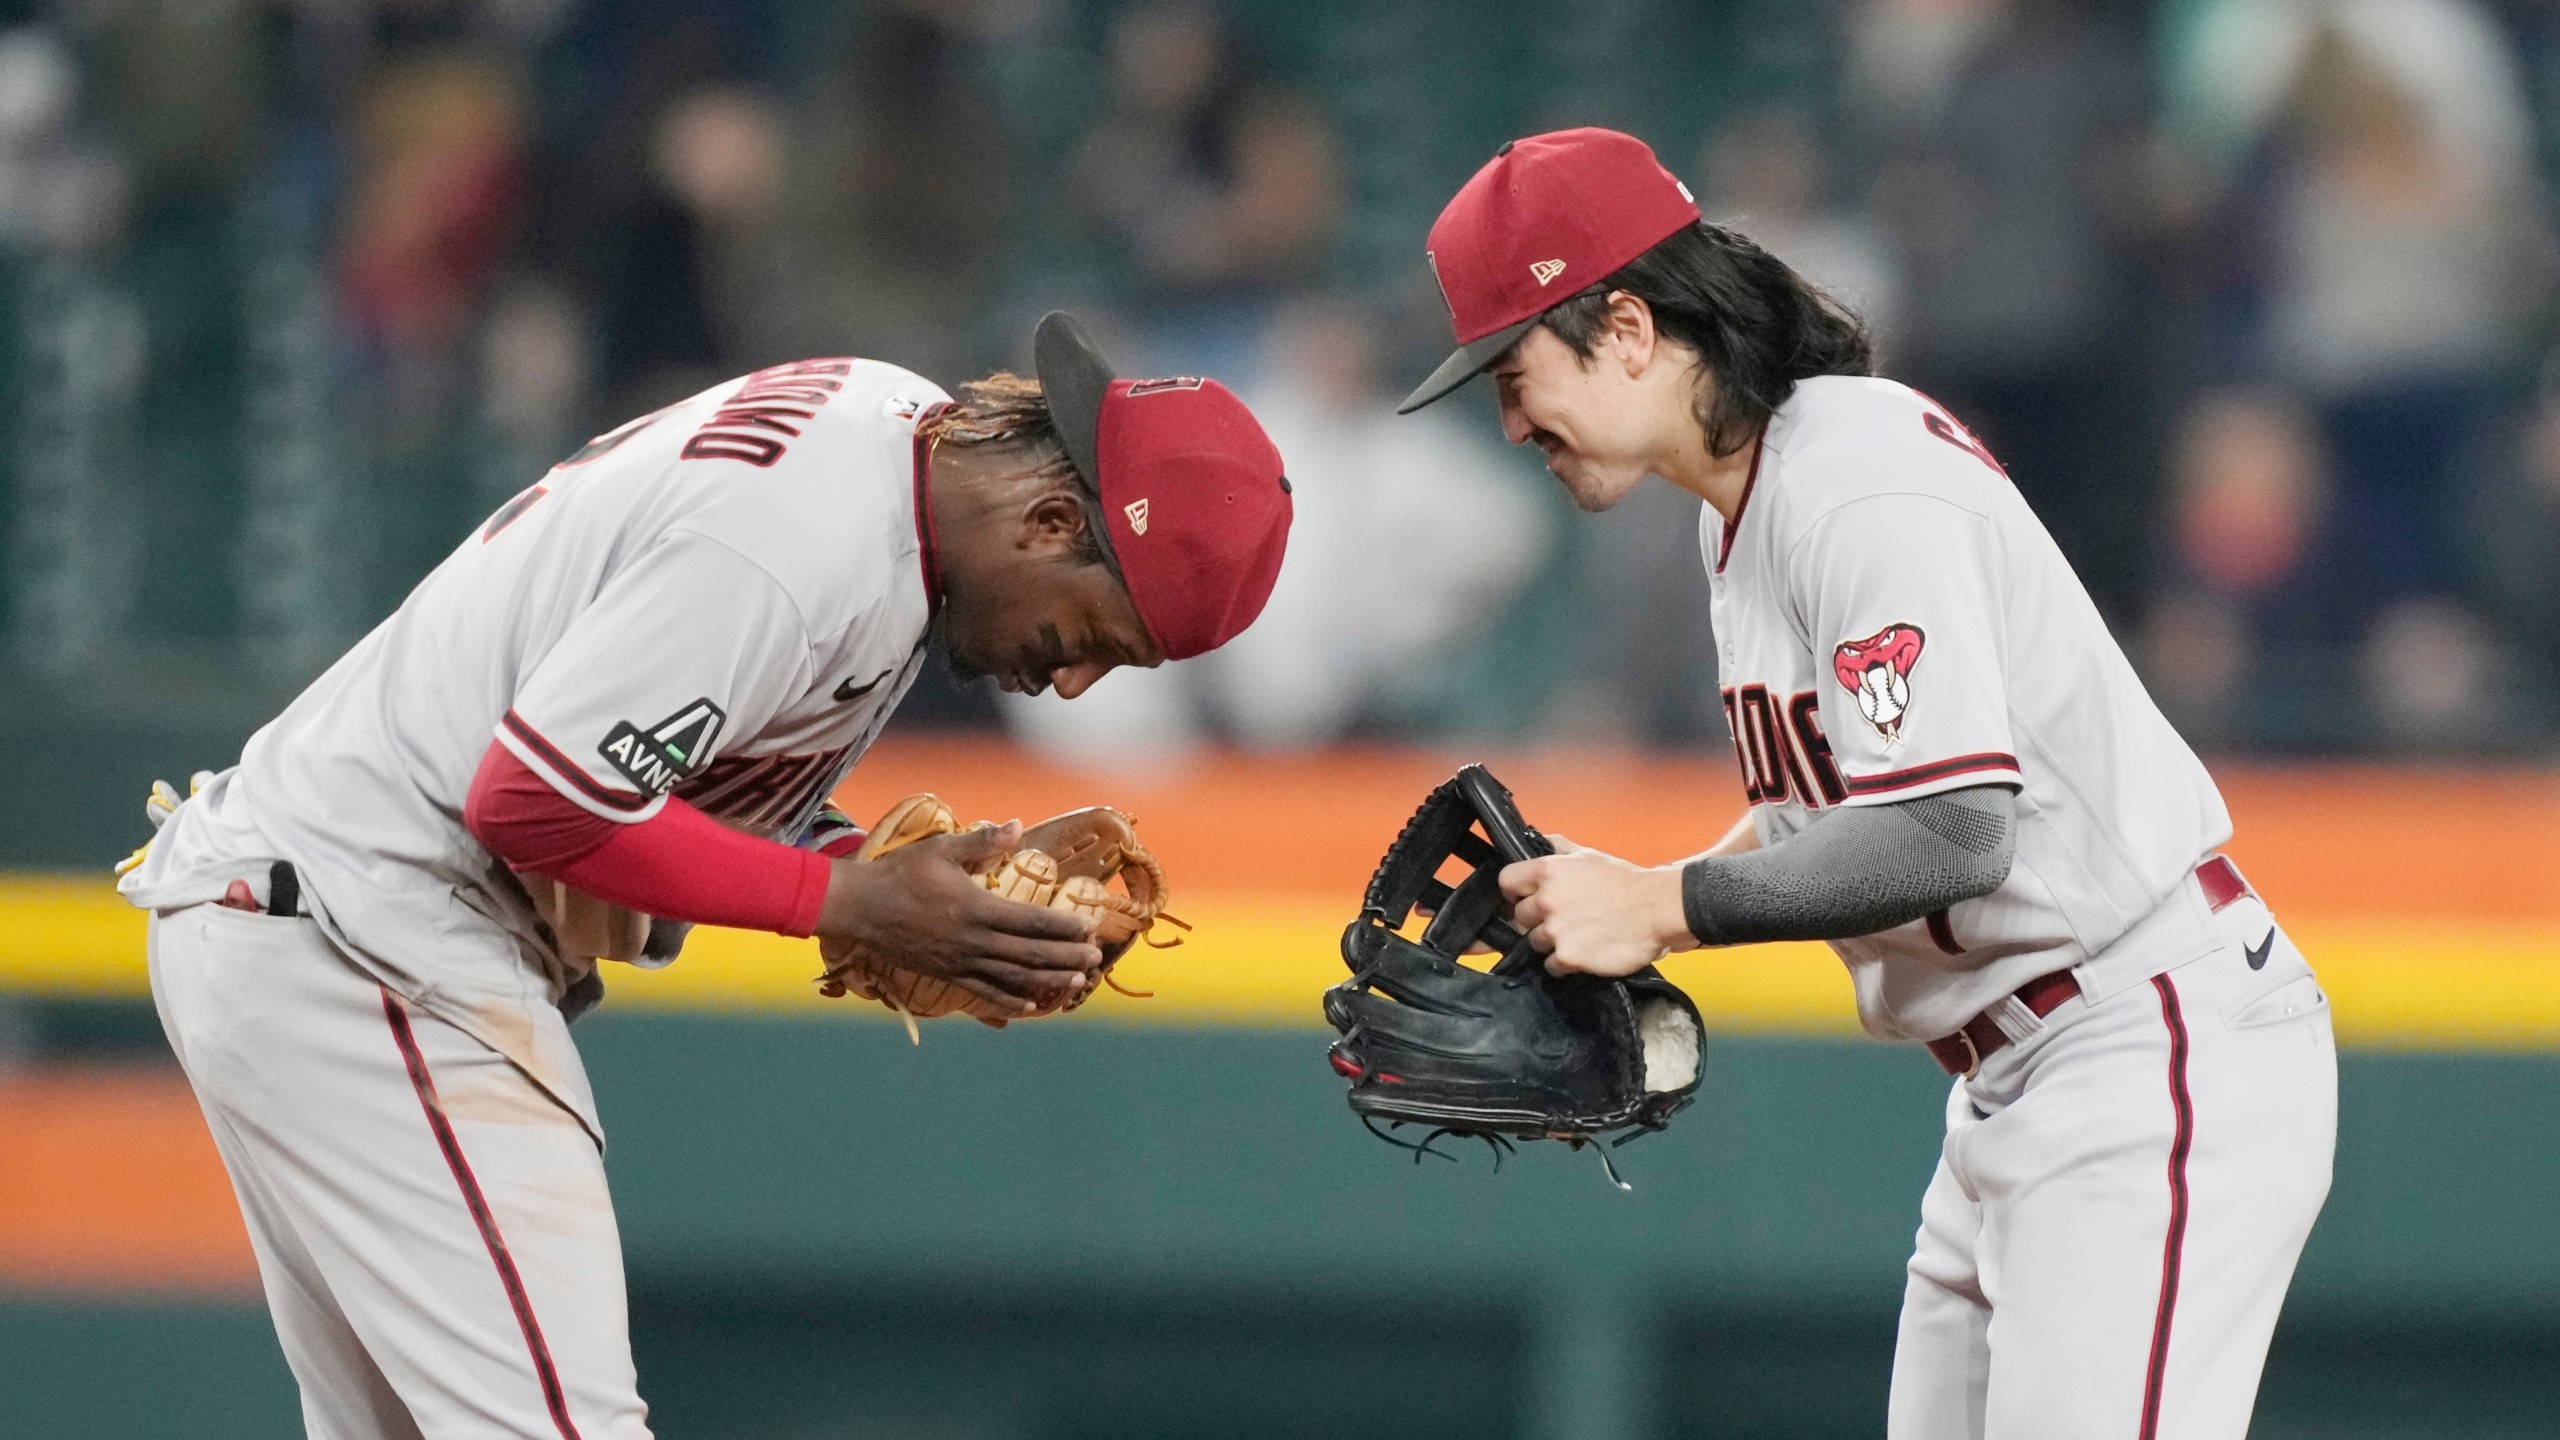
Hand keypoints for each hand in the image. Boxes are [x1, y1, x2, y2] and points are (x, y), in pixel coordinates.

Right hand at [816, 821, 1101, 1014]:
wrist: (858, 908)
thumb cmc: (900, 873)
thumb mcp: (941, 848)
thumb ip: (982, 841)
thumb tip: (1017, 826)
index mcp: (975, 908)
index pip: (1031, 922)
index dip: (1063, 928)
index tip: (1089, 930)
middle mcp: (972, 941)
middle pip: (1029, 955)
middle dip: (1066, 958)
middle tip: (1095, 960)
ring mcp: (959, 962)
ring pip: (1012, 978)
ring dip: (1047, 981)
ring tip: (1076, 983)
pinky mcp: (946, 975)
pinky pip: (984, 993)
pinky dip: (1011, 1001)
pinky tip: (1032, 1005)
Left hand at [1498, 836, 1691, 977]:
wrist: (1657, 910)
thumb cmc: (1626, 882)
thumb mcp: (1589, 855)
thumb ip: (1558, 848)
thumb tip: (1538, 842)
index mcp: (1548, 871)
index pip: (1506, 881)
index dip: (1514, 891)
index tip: (1523, 897)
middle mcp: (1547, 900)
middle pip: (1519, 915)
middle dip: (1535, 918)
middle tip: (1561, 918)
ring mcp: (1556, 931)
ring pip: (1534, 941)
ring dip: (1550, 941)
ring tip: (1576, 934)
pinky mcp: (1568, 957)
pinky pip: (1550, 965)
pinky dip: (1563, 962)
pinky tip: (1582, 951)